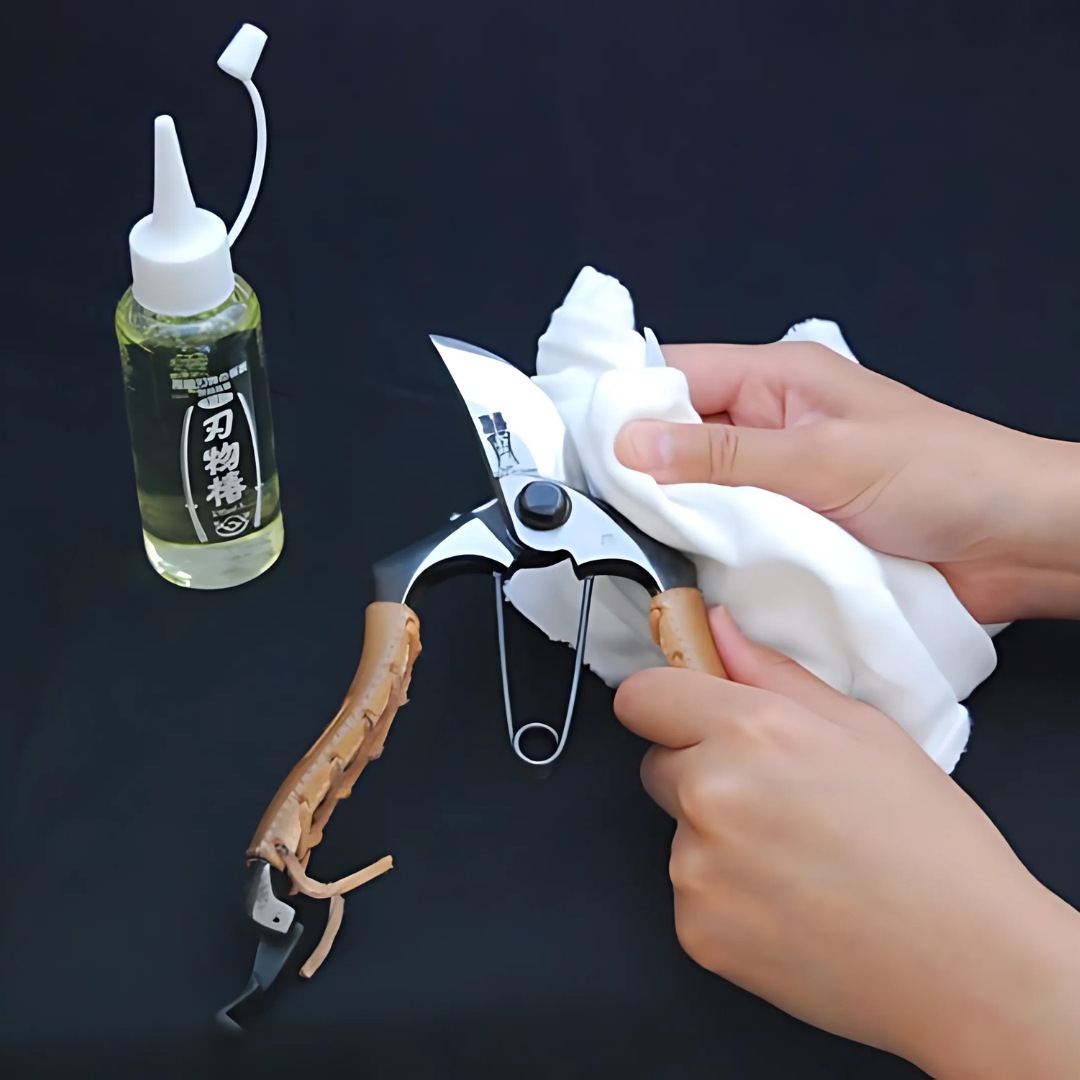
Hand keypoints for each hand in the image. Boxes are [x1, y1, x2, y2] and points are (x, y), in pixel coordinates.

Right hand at [613, 340, 1079, 622]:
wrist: (1016, 544)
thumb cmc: (945, 476)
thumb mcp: (823, 460)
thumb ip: (724, 455)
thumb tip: (633, 443)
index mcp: (777, 379)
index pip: (674, 376)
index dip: (624, 408)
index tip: (580, 451)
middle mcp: (769, 426)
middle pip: (677, 439)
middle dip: (644, 473)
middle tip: (605, 512)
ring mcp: (777, 481)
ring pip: (698, 492)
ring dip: (678, 520)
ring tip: (639, 548)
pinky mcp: (789, 530)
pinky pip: (729, 535)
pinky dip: (709, 552)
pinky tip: (687, 571)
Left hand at [614, 607, 1079, 1077]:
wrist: (968, 965)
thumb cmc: (931, 844)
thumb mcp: (865, 731)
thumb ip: (774, 674)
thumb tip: (717, 630)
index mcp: (752, 731)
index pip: (642, 696)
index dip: (666, 702)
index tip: (691, 715)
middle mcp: (711, 793)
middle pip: (658, 763)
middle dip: (700, 771)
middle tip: (775, 800)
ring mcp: (696, 867)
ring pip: (678, 832)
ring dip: (716, 840)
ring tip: (798, 862)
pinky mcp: (695, 930)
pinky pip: (691, 893)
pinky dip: (726, 899)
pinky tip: (790, 906)